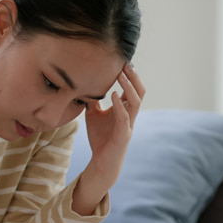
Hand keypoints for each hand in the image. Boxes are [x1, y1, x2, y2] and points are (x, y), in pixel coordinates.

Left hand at [71, 65, 144, 215]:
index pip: (131, 88)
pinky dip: (120, 105)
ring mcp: (129, 124)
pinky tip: (114, 95)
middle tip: (125, 64)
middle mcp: (130, 115)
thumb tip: (83, 85)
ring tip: (122, 74)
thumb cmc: (100, 138)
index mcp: (124, 109)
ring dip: (129, 87)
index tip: (121, 61)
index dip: (129, 75)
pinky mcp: (124, 134)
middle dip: (134, 77)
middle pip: (140, 91)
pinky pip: (125, 117)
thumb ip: (93, 101)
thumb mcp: (93, 115)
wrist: (101, 161)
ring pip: (136, 102)